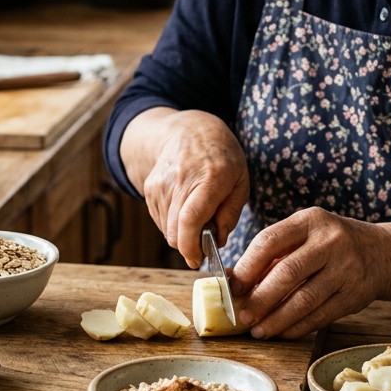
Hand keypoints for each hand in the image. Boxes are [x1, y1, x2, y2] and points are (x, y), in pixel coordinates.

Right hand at [130, 110, 248, 267]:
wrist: (188, 130)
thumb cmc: (221, 157)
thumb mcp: (240, 181)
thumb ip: (230, 214)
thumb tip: (218, 242)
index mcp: (210, 179)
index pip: (191, 219)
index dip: (191, 246)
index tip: (197, 260)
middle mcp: (180, 182)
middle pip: (175, 231)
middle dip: (188, 247)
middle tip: (203, 242)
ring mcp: (161, 185)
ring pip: (167, 230)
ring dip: (182, 234)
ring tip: (197, 216)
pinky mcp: (150, 189)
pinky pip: (160, 221)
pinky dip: (173, 224)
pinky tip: (184, 209)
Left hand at [229, 208, 390, 338]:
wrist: (381, 253)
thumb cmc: (329, 244)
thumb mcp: (304, 235)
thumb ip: (271, 254)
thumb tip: (232, 280)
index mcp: (309, 221)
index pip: (270, 241)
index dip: (248, 266)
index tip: (234, 287)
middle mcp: (330, 242)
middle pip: (288, 273)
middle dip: (261, 298)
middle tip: (243, 316)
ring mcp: (346, 269)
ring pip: (305, 299)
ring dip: (277, 319)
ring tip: (259, 330)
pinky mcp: (355, 295)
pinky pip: (321, 316)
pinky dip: (298, 327)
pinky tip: (282, 332)